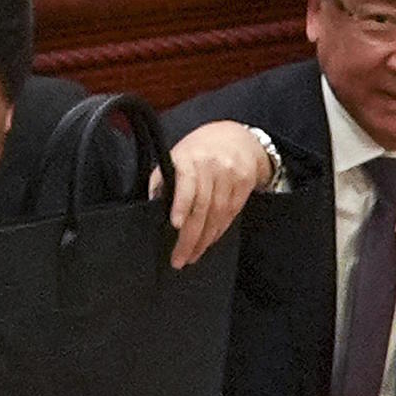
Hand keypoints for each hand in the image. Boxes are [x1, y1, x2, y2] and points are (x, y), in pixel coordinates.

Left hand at [162, 121, 275, 269]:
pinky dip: (218, 231)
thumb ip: (163, 178)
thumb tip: (151, 202)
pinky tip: (208, 241)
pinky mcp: (244, 184)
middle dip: (190, 237)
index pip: (187, 182)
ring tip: (192, 255)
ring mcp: (231, 175)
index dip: (181, 204)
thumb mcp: (177, 155)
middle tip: (180, 258)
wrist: (237, 137)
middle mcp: (212, 166)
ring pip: (217, 214)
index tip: (176, 224)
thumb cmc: (200, 150)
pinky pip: (230, 214)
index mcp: (190, 158)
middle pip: (202, 207)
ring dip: (204, 239)